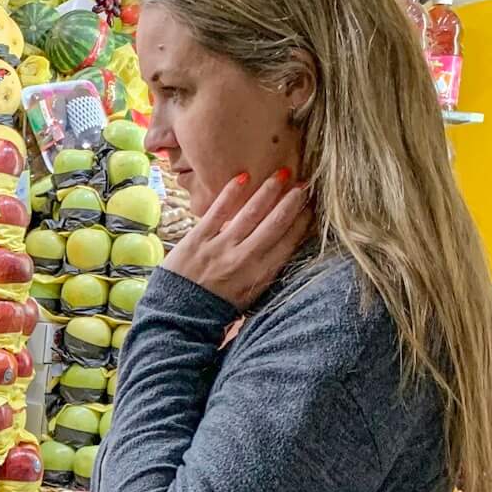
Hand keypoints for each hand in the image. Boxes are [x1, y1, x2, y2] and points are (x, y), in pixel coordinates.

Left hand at [163, 170, 313, 310]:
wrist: (178, 317)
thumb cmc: (217, 306)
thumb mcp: (251, 294)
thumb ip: (267, 269)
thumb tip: (287, 243)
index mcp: (260, 275)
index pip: (289, 242)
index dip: (303, 221)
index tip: (314, 204)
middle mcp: (244, 259)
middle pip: (275, 224)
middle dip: (292, 202)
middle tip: (304, 184)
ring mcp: (220, 248)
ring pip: (250, 214)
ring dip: (268, 192)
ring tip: (282, 174)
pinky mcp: (197, 240)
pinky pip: (217, 212)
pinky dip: (231, 193)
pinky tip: (243, 177)